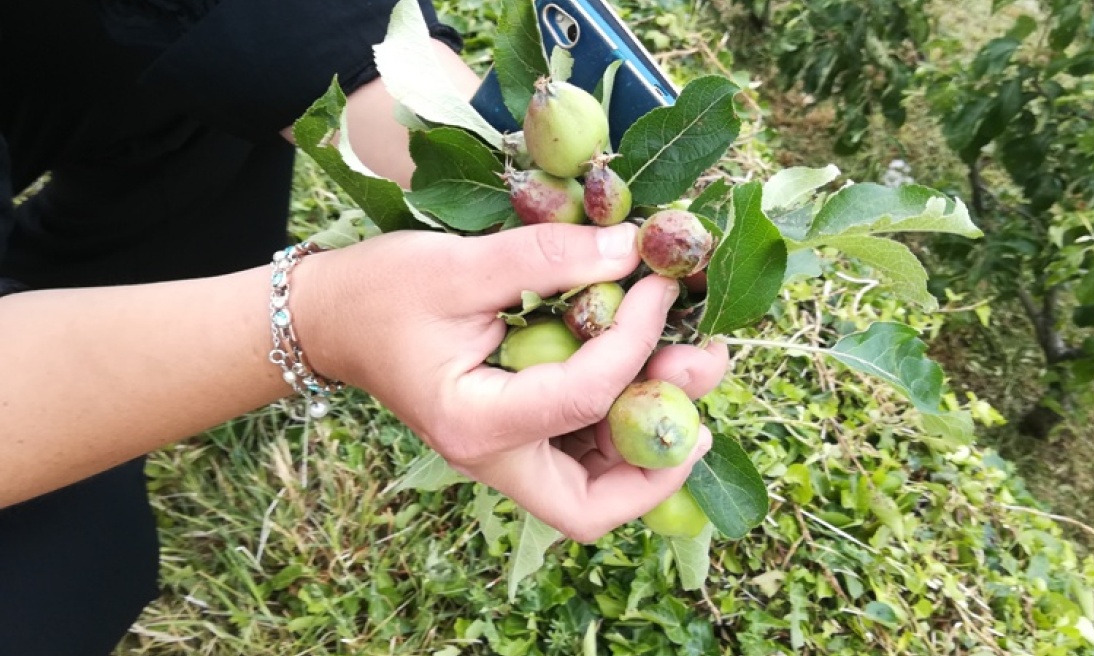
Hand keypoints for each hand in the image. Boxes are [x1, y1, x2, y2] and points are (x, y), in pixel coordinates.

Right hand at [295, 223, 728, 540]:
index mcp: (474, 424)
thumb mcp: (457, 265)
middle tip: (704, 372)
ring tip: (694, 362)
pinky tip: (650, 366)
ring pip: (597, 485)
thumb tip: (633, 247)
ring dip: (654, 433)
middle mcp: (493, 457)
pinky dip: (625, 418)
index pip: (583, 397)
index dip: (636, 340)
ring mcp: (505, 453)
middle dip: (663, 449)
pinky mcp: (516, 434)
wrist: (332, 318)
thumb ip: (546, 259)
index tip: (660, 282)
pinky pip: (583, 451)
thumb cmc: (379, 292)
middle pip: (595, 502)